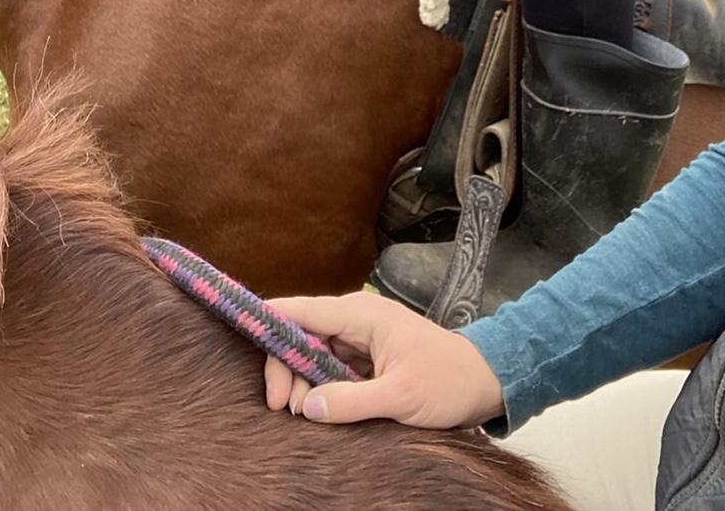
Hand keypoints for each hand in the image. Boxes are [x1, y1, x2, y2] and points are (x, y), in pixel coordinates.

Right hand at [262, 291, 504, 428]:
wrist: (483, 382)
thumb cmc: (447, 382)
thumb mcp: (400, 398)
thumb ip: (352, 401)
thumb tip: (308, 408)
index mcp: (362, 315)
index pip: (302, 310)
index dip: (269, 320)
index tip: (242, 331)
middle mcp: (355, 319)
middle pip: (300, 335)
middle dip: (285, 368)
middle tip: (281, 409)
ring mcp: (359, 337)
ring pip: (312, 353)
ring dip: (301, 381)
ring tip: (304, 414)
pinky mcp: (364, 356)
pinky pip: (329, 366)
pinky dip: (319, 386)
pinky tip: (316, 407)